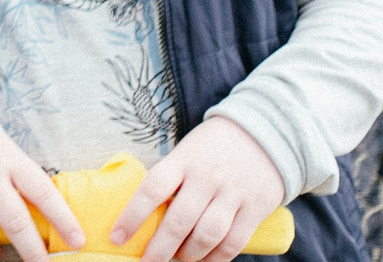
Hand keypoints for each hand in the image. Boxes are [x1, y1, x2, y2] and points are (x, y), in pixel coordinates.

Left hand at [108, 117, 283, 261]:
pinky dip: (216, 259)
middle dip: (159, 248)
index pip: (152, 188)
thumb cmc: (214, 147)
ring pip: (207, 235)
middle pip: (179, 220)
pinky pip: (233, 242)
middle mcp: (207, 177)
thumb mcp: (186, 151)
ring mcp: (233, 194)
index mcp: (183, 159)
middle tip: (146, 261)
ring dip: (188, 256)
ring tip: (176, 261)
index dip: (132, 216)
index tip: (117, 236)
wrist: (265, 134)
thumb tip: (143, 213)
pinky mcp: (255, 208)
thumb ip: (170, 178)